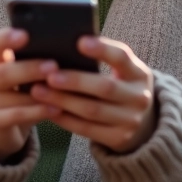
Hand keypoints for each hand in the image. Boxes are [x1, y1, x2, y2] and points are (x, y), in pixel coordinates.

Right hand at [0, 28, 61, 162]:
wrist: (7, 124)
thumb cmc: (23, 90)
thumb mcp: (25, 73)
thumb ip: (36, 58)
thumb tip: (67, 45)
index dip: (5, 38)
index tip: (25, 35)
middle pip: (3, 71)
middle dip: (29, 68)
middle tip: (54, 66)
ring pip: (11, 96)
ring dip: (37, 93)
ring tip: (60, 90)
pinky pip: (16, 115)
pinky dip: (37, 112)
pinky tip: (56, 109)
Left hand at [29, 36, 156, 153]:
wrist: (142, 123)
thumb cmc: (121, 87)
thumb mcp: (123, 72)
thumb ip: (104, 59)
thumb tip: (65, 47)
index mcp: (140, 74)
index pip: (122, 58)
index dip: (103, 49)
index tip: (80, 42)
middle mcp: (139, 97)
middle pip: (105, 88)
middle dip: (75, 81)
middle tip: (49, 75)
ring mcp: (130, 121)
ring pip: (92, 111)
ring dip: (63, 101)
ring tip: (39, 91)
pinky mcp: (118, 139)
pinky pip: (86, 129)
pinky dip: (65, 119)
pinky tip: (47, 110)